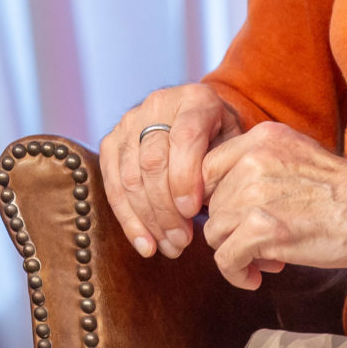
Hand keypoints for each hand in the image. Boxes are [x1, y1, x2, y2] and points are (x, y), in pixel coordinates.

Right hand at [102, 83, 241, 259]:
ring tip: (169, 247)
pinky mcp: (111, 141)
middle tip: (182, 241)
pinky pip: (112, 184)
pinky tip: (144, 243)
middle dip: (166, 208)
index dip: (185, 178)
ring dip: (148, 219)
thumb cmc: (222, 140)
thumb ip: (224, 168)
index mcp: (195, 100)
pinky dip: (128, 218)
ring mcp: (129, 122)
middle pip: (152, 161)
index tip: (193, 213)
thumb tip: (215, 208)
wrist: (198, 120)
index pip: (184, 138)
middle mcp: (157, 105)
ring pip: (129, 176)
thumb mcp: (234, 144)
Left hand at [200, 121, 346, 289]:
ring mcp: (254, 195)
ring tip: (264, 259)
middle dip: (231, 228)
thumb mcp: (295, 155)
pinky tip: (255, 277)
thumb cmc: (344, 190)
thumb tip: (222, 198)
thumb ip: (258, 165)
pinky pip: (226, 258)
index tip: (232, 217)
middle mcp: (251, 161)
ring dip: (234, 252)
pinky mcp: (262, 230)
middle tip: (259, 242)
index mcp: (259, 139)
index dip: (215, 198)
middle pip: (212, 204)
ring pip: (215, 232)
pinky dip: (236, 273)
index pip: (206, 168)